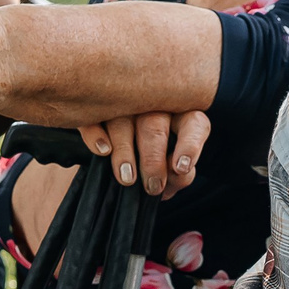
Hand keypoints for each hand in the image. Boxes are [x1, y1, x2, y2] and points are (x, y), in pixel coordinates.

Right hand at [83, 110, 210, 197]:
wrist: (135, 143)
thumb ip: (179, 175)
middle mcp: (156, 103)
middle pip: (154, 126)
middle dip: (152, 160)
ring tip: (127, 179)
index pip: (193, 124)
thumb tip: (170, 182)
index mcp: (184, 114)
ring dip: (125, 152)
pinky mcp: (99, 106)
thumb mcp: (176, 166)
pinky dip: (96, 134)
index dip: (189, 145)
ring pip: (123, 120)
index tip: (181, 168)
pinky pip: (95, 116)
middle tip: (151, 186)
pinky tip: (103, 152)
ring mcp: (126, 102)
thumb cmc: (164, 157)